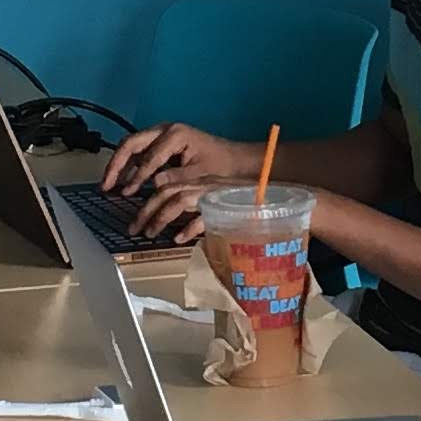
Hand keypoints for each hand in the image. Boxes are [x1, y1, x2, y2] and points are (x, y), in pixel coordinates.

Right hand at [104, 121, 247, 199]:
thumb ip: (177, 177)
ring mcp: (162, 135)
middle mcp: (165, 129)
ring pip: (132, 147)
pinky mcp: (161, 143)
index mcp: (175, 134)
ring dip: (119, 165)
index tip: (127, 191)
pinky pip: (140, 153)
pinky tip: (125, 183)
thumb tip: (154, 182)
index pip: (149, 156)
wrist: (234, 159)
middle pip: (131, 144)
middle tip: (106, 185)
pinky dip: (130, 167)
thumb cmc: (221, 165)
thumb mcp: (200, 173)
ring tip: (109, 186)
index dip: (137, 175)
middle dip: (116, 164)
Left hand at [141, 175, 332, 249]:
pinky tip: (179, 239)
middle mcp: (207, 183)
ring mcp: (217, 192)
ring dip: (159, 217)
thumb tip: (178, 231)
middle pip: (166, 191)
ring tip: (149, 233)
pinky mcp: (228, 203)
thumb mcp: (222, 210)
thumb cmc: (254, 208)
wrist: (286, 202)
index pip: (169, 186)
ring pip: (178, 199)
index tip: (139, 223)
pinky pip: (202, 214)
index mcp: (204, 181)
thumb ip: (201, 216)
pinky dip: (188, 227)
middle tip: (134, 230)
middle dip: (146, 211)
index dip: (150, 203)